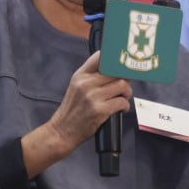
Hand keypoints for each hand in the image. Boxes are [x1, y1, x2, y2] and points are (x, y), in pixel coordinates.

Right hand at [22, 51, 131, 176]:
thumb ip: (92, 75)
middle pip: (116, 72)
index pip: (100, 57)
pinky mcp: (100, 110)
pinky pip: (122, 102)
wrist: (62, 131)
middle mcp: (86, 83)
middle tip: (124, 87)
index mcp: (80, 75)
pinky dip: (125, 106)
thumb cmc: (72, 110)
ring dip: (127, 93)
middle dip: (125, 79)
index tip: (123, 63)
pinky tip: (120, 109)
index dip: (115, 58)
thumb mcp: (76, 86)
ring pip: (122, 85)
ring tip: (122, 98)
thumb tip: (114, 67)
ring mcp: (93, 96)